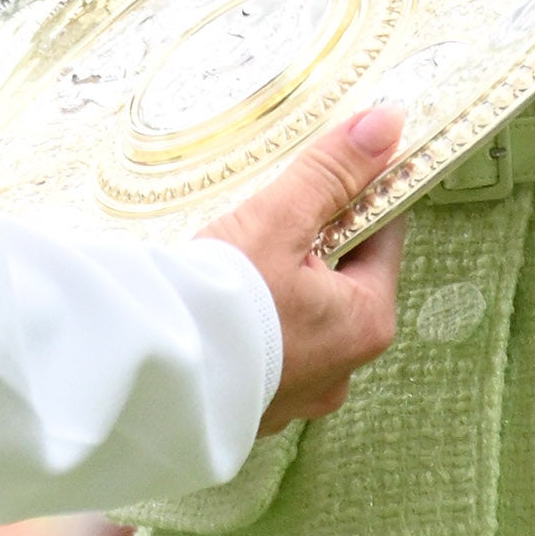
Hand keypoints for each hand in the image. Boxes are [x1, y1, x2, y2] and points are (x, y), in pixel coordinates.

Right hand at [206, 106, 404, 432]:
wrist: (148, 374)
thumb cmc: (219, 303)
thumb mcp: (278, 222)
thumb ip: (332, 172)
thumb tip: (386, 124)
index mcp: (366, 322)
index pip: (383, 241)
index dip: (359, 200)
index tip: (334, 175)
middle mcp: (342, 369)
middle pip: (341, 284)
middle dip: (313, 249)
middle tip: (274, 215)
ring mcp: (298, 396)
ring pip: (301, 322)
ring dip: (279, 293)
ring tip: (238, 262)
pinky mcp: (255, 410)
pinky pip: (264, 356)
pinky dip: (249, 332)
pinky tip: (219, 310)